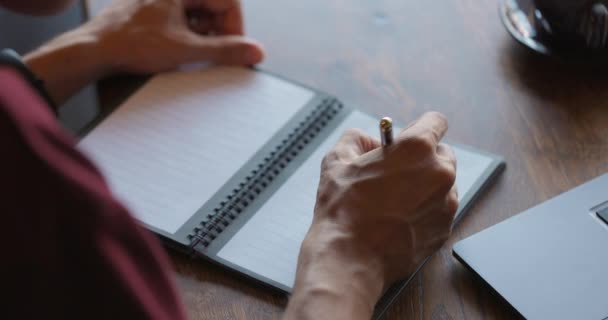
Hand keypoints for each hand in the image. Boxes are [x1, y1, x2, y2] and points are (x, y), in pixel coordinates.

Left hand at [25, 0, 263, 104]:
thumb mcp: (186, 50)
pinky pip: (183, 19)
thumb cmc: (129, 42)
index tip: (238, 49)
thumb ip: (224, 51)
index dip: (236, 28)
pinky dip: (190, 36)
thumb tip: (254, 51)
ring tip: (198, 54)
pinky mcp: (154, 11)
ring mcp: (163, 1)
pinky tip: (184, 52)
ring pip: (199, 14)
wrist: (94, 50)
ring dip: (205, 36)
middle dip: (220, 32)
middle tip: (220, 54)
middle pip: (213, 7)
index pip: (228, 2)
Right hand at [284, 112, 457, 319]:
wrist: (349, 257)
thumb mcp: (337, 160)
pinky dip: (424, 211)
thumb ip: (356, 139)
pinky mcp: (444, 230)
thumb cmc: (343, 209)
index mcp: (418, 148)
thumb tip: (367, 142)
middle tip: (394, 171)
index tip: (408, 136)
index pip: (436, 121)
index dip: (420, 126)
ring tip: (393, 200)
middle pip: (442, 153)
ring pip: (442, 184)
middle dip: (422, 159)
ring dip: (424, 186)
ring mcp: (446, 204)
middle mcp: (440, 173)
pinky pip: (439, 211)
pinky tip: (397, 219)